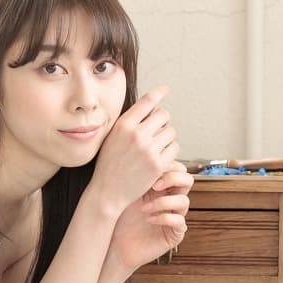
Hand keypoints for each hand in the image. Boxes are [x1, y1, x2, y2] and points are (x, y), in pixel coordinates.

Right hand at [91, 85, 178, 214]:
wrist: (107, 192)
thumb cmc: (108, 165)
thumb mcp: (111, 138)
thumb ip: (128, 123)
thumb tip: (149, 108)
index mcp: (124, 125)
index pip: (147, 101)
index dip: (159, 93)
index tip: (165, 90)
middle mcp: (137, 134)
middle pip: (164, 115)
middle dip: (162, 121)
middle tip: (156, 131)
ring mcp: (149, 150)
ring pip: (171, 132)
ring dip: (167, 137)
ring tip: (156, 146)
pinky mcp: (158, 164)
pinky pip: (174, 148)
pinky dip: (170, 151)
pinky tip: (160, 156)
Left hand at [109, 164, 192, 273]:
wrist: (113, 243)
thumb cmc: (117, 217)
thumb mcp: (125, 191)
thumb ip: (135, 173)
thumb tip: (135, 147)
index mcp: (161, 187)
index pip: (177, 168)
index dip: (167, 166)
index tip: (149, 167)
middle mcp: (170, 200)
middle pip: (187, 180)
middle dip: (172, 179)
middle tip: (153, 184)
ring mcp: (174, 217)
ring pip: (184, 201)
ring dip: (164, 201)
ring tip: (144, 208)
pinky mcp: (174, 234)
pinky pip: (180, 222)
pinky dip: (165, 218)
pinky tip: (149, 218)